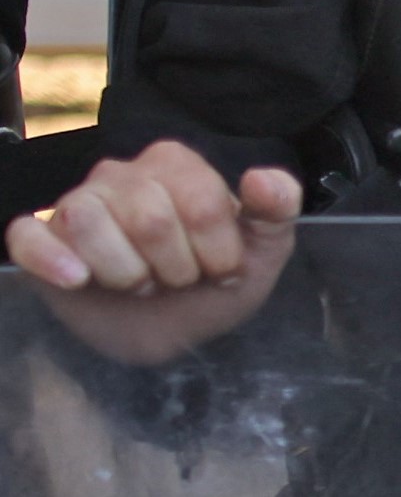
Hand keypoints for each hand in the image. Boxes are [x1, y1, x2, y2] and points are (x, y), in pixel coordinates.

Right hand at [6, 144, 300, 362]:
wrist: (170, 332)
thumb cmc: (211, 282)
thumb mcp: (260, 252)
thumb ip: (276, 210)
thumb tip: (262, 179)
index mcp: (175, 164)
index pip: (201, 201)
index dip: (218, 251)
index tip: (221, 270)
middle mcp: (121, 174)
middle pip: (149, 217)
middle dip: (175, 267)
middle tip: (177, 280)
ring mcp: (77, 204)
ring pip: (88, 222)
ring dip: (125, 273)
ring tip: (139, 283)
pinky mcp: (41, 240)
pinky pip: (28, 235)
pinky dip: (52, 260)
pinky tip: (79, 280)